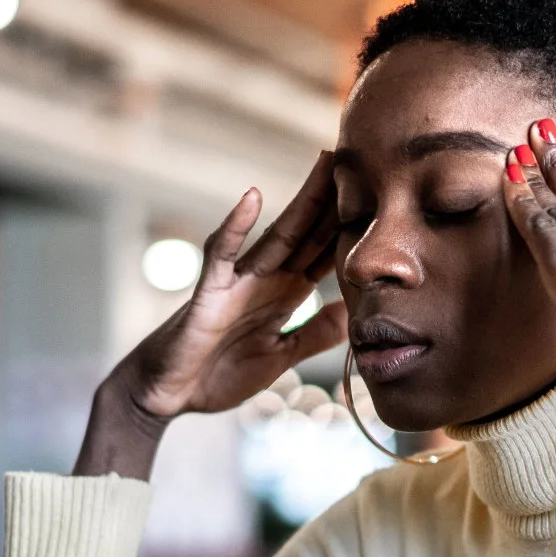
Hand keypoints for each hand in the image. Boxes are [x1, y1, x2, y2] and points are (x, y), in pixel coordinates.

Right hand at [75, 153, 348, 477]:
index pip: (325, 255)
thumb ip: (315, 334)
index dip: (353, 229)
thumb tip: (356, 313)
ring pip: (276, 235)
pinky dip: (235, 225)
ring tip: (325, 164)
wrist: (169, 395)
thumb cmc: (218, 374)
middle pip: (308, 235)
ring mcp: (237, 282)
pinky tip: (252, 198)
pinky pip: (222, 253)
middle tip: (366, 161)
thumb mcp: (281, 357)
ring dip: (301, 201)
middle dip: (336, 201)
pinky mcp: (208, 291)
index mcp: (284, 295)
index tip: (386, 201)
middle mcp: (265, 280)